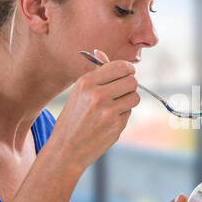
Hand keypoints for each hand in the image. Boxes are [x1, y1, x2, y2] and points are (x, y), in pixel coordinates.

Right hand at [48, 50, 139, 169]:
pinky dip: (123, 114)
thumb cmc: (73, 117)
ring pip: (135, 96)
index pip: (120, 66)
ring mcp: (109, 112)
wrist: (66, 149)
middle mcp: (98, 96)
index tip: (128, 72)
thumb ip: (95, 74)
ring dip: (129, 99)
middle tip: (123, 89)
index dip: (128, 69)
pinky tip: (109, 120)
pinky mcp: (117, 126)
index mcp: (86, 83)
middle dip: (130, 84)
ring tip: (116, 104)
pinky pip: (130, 112)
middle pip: (132, 81)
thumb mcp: (78, 92)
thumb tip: (102, 53)